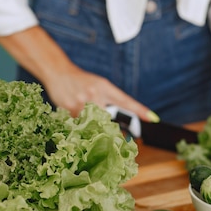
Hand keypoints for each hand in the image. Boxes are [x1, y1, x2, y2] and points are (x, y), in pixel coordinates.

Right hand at [0, 27, 155, 121]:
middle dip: (112, 129)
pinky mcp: (68, 109)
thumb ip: (109, 100)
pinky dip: (81, 126)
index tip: (152, 118)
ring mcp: (81, 102)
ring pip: (93, 123)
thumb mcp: (99, 85)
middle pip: (109, 118)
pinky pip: (79, 124)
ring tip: (89, 124)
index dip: (139, 110)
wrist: (58, 72)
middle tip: (116, 138)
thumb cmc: (81, 80)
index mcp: (105, 87)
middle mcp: (95, 94)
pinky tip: (78, 120)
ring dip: (94, 128)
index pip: (125, 100)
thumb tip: (119, 121)